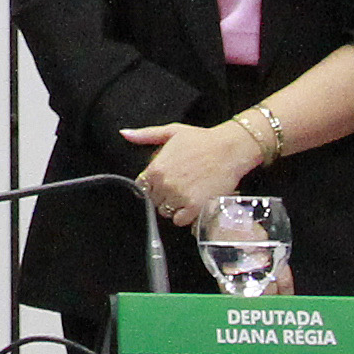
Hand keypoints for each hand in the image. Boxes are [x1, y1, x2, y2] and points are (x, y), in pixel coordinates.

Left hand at [124, 119, 263, 231]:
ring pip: (166, 212)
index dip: (153, 186)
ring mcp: (179, 197)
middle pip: (154, 201)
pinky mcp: (195, 207)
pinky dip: (185, 216)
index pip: (142, 187)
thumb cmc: (202, 140)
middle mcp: (165, 184)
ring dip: (174, 206)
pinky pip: (180, 221)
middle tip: (178, 186)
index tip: (163, 182)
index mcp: (156, 168)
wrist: (229, 149)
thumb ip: (145, 135)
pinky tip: (192, 204)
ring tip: (187, 194)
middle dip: (163, 196)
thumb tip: (125, 133)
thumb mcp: (171, 131)